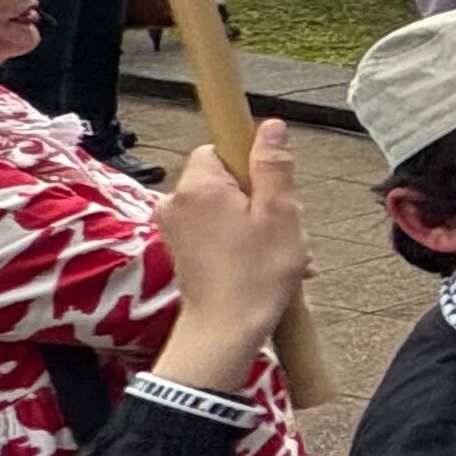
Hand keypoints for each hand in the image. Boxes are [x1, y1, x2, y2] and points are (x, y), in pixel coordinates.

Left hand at [154, 121, 308, 387]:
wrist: (225, 329)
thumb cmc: (255, 275)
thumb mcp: (280, 213)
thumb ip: (273, 165)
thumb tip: (271, 126)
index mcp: (198, 186)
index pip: (221, 147)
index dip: (251, 164)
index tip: (270, 190)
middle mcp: (176, 200)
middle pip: (224, 177)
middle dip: (258, 197)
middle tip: (280, 226)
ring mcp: (175, 226)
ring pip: (223, 204)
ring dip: (253, 220)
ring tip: (276, 249)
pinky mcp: (180, 247)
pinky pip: (214, 226)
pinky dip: (238, 237)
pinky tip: (261, 259)